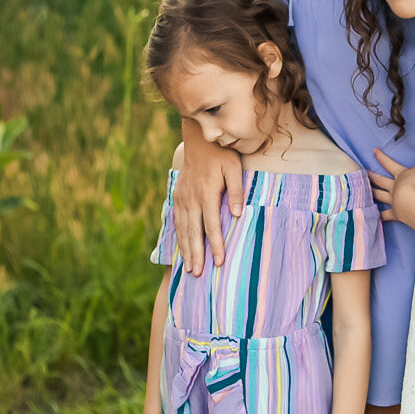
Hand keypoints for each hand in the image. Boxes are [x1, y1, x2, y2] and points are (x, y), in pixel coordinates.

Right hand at [174, 122, 243, 275]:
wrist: (198, 140)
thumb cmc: (221, 154)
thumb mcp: (234, 168)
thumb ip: (237, 191)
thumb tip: (237, 214)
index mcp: (206, 193)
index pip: (211, 225)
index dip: (215, 244)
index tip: (218, 261)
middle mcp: (191, 199)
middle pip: (194, 232)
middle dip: (197, 254)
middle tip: (199, 274)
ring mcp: (182, 198)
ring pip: (183, 229)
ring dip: (186, 250)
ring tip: (189, 268)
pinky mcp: (177, 196)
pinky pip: (177, 221)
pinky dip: (179, 237)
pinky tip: (181, 249)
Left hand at [371, 148, 414, 223]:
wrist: (412, 202)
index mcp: (400, 175)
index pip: (389, 164)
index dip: (382, 157)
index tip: (374, 151)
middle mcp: (393, 187)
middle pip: (380, 180)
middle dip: (372, 176)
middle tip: (364, 172)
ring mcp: (392, 200)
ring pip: (379, 195)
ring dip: (372, 193)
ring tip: (364, 191)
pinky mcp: (394, 213)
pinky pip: (385, 215)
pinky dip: (379, 216)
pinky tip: (374, 216)